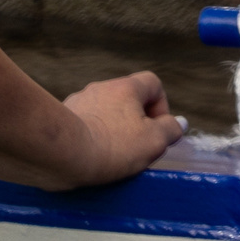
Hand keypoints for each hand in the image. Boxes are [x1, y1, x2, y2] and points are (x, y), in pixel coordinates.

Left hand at [58, 71, 183, 185]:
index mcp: (125, 88)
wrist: (62, 153)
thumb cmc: (113, 146)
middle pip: (127, 100)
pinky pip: (85, 124)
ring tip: (112, 156)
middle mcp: (99, 88)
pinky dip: (92, 137)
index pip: (152, 83)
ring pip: (105, 113)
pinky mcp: (61, 118)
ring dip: (113, 130)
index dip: (161, 106)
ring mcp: (78, 101)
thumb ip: (170, 130)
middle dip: (136, 122)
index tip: (158, 130)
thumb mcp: (154, 141)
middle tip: (137, 147)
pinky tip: (90, 157)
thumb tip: (177, 123)